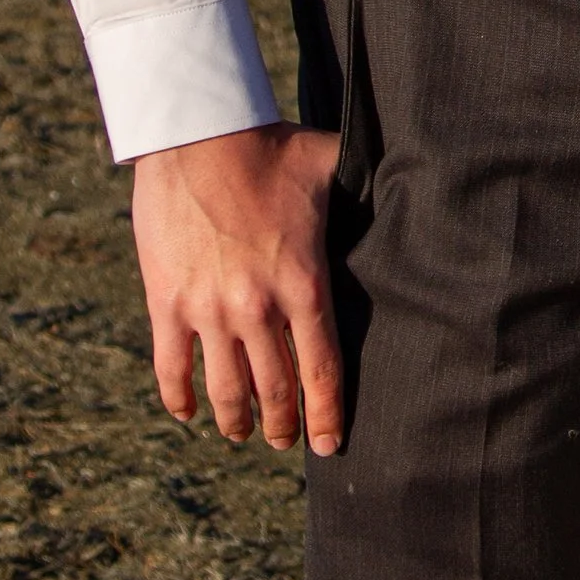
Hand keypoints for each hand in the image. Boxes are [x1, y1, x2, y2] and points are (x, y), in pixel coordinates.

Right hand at [129, 123, 344, 454]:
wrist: (196, 133)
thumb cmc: (270, 147)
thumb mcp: (331, 168)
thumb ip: (366, 186)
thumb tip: (411, 178)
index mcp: (304, 283)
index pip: (323, 369)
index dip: (327, 415)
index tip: (328, 446)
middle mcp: (257, 307)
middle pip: (275, 390)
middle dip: (282, 426)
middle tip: (284, 440)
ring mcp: (208, 309)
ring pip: (226, 390)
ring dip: (235, 421)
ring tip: (241, 433)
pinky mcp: (167, 301)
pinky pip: (171, 367)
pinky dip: (179, 398)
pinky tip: (187, 413)